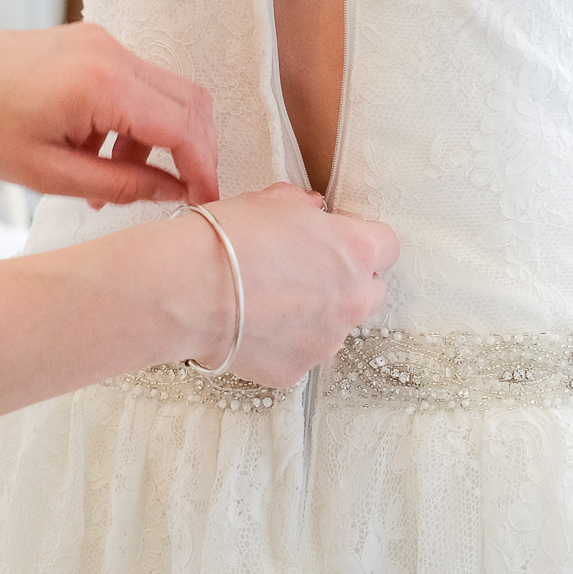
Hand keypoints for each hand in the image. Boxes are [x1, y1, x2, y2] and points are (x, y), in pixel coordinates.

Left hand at [0, 18, 218, 205]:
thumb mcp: (47, 174)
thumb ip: (120, 184)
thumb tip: (172, 193)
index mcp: (102, 84)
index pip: (184, 127)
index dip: (203, 170)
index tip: (204, 204)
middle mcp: (112, 53)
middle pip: (191, 101)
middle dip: (194, 152)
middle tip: (177, 196)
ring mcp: (102, 41)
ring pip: (166, 93)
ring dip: (157, 141)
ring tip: (112, 183)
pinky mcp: (90, 42)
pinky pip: (135, 83)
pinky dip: (133, 121)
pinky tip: (96, 155)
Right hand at [172, 183, 398, 387]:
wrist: (186, 290)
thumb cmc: (226, 238)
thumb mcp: (269, 201)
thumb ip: (302, 206)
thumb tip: (311, 211)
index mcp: (356, 251)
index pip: (387, 246)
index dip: (360, 242)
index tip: (334, 242)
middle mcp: (352, 301)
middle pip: (369, 293)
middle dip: (345, 284)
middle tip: (302, 274)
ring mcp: (326, 343)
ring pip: (334, 329)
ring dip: (314, 317)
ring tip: (266, 305)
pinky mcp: (295, 372)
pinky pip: (298, 355)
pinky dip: (281, 345)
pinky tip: (249, 329)